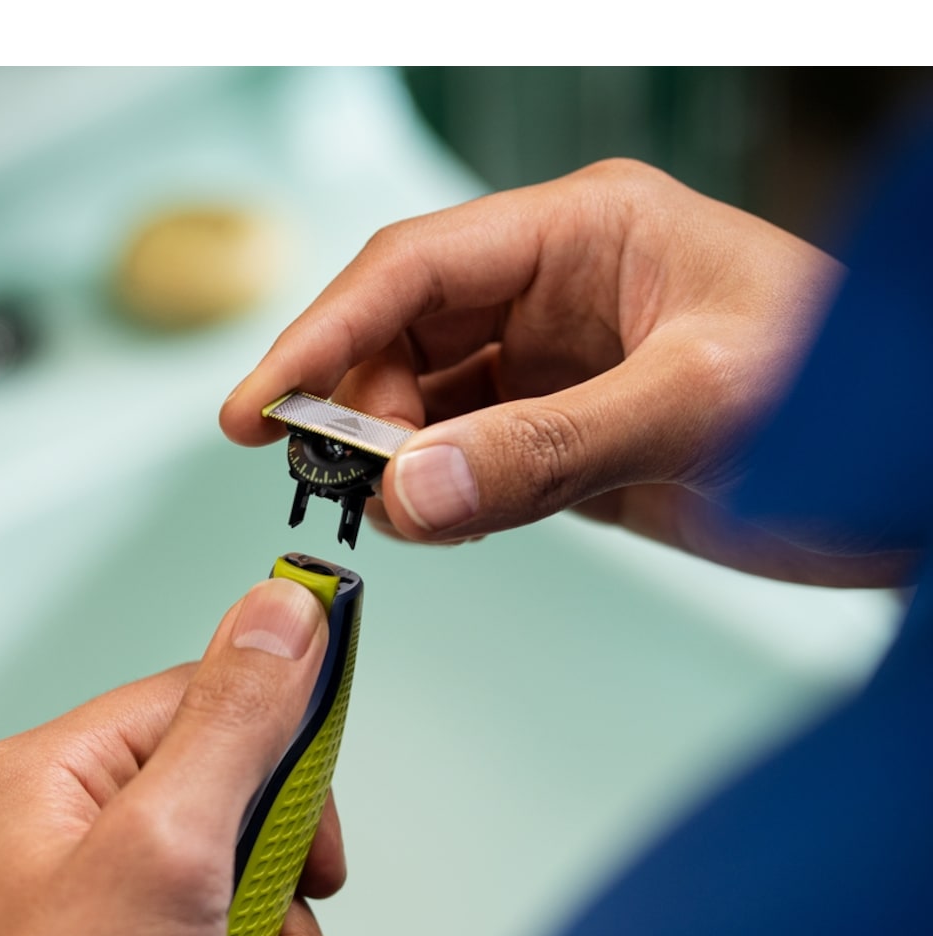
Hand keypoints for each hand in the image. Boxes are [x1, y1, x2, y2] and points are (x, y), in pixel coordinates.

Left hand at [0, 578, 341, 935]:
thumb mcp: (159, 852)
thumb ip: (233, 725)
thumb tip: (281, 606)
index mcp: (52, 781)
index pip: (202, 707)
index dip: (280, 765)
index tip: (319, 836)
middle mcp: (62, 853)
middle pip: (235, 834)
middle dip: (274, 924)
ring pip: (239, 934)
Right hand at [222, 158, 913, 586]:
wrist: (922, 484)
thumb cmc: (857, 404)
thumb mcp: (698, 412)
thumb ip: (544, 453)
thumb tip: (402, 494)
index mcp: (589, 230)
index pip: (415, 268)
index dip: (321, 334)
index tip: (256, 410)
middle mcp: (561, 286)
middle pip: (402, 331)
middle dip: (351, 403)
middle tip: (324, 479)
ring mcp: (560, 362)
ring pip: (425, 398)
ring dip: (388, 455)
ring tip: (380, 509)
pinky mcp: (568, 432)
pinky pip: (467, 455)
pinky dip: (434, 491)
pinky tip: (428, 519)